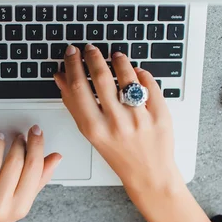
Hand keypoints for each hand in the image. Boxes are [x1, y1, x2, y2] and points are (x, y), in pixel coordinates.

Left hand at [0, 126, 60, 221]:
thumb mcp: (20, 204)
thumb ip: (38, 180)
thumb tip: (55, 158)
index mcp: (19, 206)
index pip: (34, 168)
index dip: (37, 145)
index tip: (35, 132)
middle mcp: (0, 204)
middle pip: (15, 162)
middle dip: (18, 143)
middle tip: (18, 136)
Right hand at [54, 44, 215, 221]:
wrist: (149, 174)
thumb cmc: (117, 153)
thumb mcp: (91, 133)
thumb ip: (74, 105)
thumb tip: (60, 77)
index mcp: (94, 128)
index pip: (78, 88)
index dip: (72, 65)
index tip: (71, 53)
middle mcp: (116, 123)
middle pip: (100, 78)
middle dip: (92, 57)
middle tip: (90, 48)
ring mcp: (139, 118)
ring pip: (127, 77)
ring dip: (119, 60)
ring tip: (115, 55)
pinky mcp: (160, 114)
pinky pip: (149, 84)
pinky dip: (141, 73)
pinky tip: (135, 71)